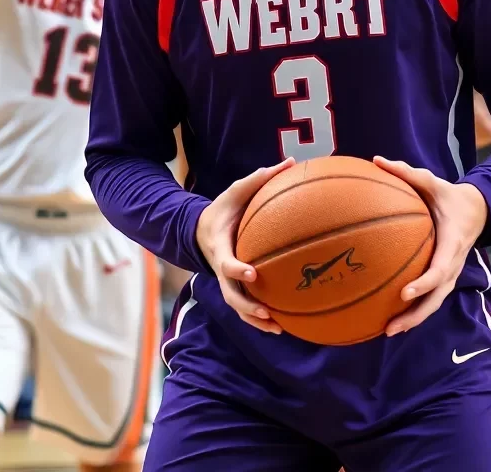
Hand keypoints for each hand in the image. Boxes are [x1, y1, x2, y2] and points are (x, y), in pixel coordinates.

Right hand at [196, 158, 294, 333]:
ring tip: (277, 328)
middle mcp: (220, 268)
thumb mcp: (236, 190)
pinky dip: (258, 319)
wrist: (201, 229)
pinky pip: (244, 306)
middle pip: (230, 294)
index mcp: (219, 246)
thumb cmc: (224, 208)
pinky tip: (280, 326)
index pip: (225, 262)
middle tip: (266, 312)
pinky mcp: (233, 286)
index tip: (252, 273)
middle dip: (247, 306)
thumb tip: (288, 162)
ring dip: (254, 320)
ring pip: (236, 306)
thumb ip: (259, 178)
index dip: (237, 269)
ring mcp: (225, 280)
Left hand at [373, 156, 487, 335]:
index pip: (440, 269)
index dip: (424, 284)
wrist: (478, 209)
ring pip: (435, 302)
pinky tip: (394, 318)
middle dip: (416, 314)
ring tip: (388, 331)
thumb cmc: (450, 195)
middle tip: (391, 326)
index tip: (405, 293)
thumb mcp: (432, 182)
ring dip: (415, 319)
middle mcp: (454, 263)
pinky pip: (432, 297)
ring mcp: (452, 273)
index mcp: (452, 243)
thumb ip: (406, 172)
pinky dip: (416, 310)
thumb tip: (376, 159)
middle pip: (437, 297)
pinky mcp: (446, 276)